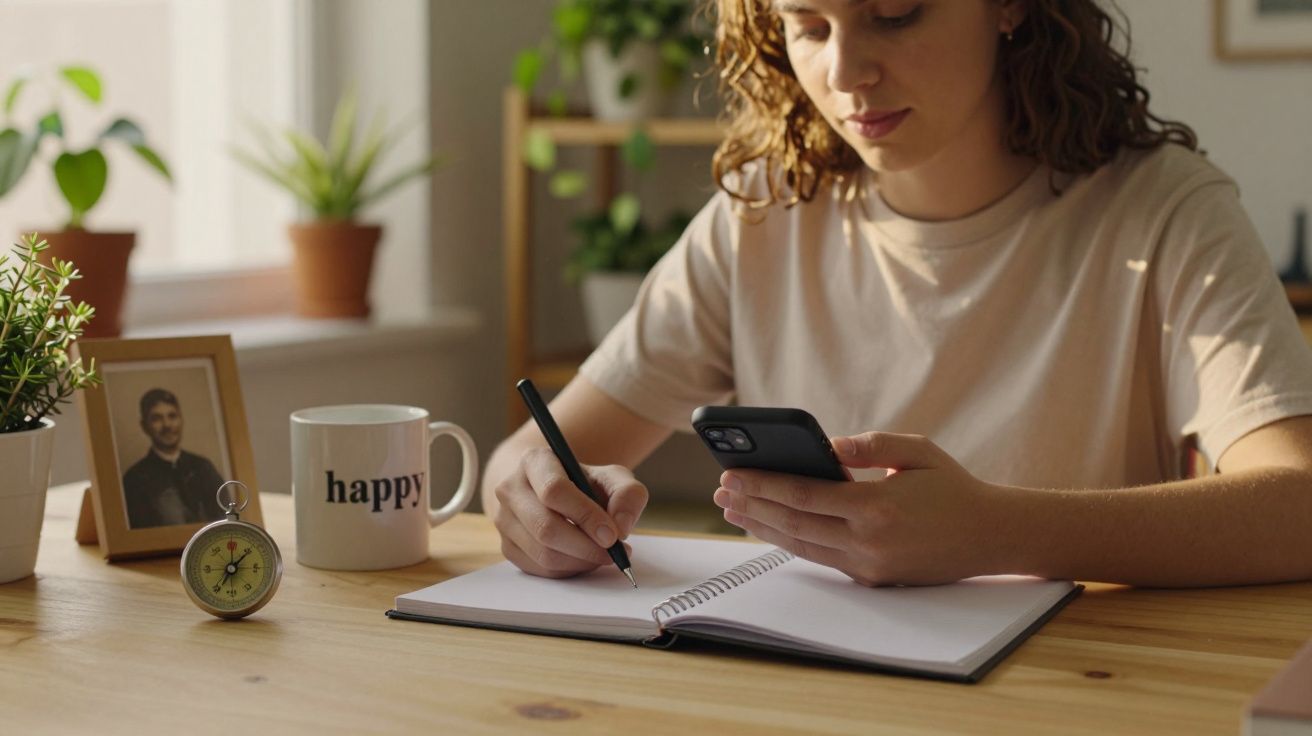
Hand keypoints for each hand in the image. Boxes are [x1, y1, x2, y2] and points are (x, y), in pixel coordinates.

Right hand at [492, 447, 648, 577]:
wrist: (553, 493)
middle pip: (546, 527)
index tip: (613, 535)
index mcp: (534, 461)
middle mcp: (510, 489)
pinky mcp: (507, 547)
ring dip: (580, 561)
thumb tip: (621, 527)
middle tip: (614, 552)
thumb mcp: (612, 478)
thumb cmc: (584, 484)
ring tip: (603, 554)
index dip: (586, 515)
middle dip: (586, 546)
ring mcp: (504, 520)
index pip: (554, 491)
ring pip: (543, 553)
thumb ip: (627, 495)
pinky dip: (569, 570)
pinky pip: (540, 569)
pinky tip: (584, 558)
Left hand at [712, 432, 1005, 585]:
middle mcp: (867, 541)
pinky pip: (820, 557)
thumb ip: (868, 446)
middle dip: (752, 506)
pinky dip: (790, 541)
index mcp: (877, 506)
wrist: (991, 536)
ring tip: (732, 510)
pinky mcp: (871, 578)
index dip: (763, 485)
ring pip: (801, 546)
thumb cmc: (953, 487)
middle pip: (793, 524)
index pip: (803, 495)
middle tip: (720, 491)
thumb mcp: (916, 451)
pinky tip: (769, 526)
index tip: (731, 473)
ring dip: (762, 528)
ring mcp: (868, 565)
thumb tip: (824, 447)